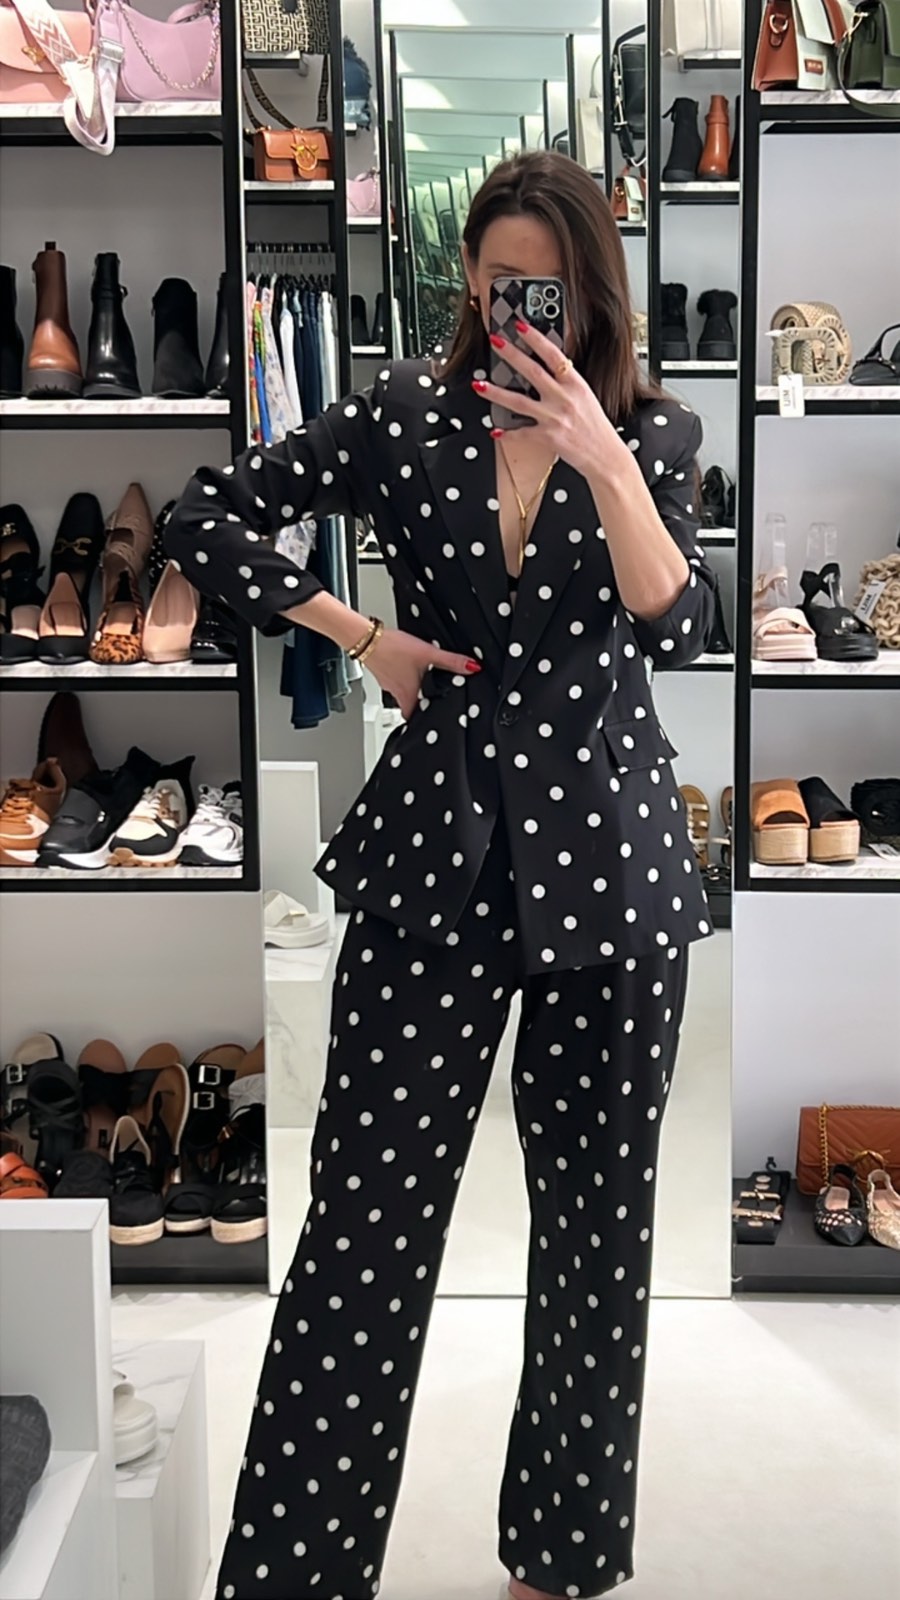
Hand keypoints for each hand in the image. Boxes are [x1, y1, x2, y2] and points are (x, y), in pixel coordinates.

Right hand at [366, 629, 480, 719]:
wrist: (365, 637)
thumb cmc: (392, 649)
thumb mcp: (428, 654)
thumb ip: (451, 661)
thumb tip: (472, 668)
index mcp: (408, 695)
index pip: (415, 719)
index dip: (424, 722)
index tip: (433, 723)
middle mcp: (397, 693)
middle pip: (411, 706)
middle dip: (422, 704)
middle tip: (433, 700)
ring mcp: (388, 683)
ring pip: (403, 692)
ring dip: (413, 689)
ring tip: (424, 681)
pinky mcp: (382, 672)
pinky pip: (395, 680)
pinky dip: (403, 676)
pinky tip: (408, 666)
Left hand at [473, 321, 628, 481]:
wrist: (605, 455)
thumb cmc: (596, 428)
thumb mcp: (586, 397)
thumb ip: (566, 383)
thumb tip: (548, 369)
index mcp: (575, 384)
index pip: (553, 355)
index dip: (535, 339)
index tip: (520, 326)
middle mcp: (564, 398)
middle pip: (532, 371)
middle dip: (511, 355)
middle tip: (495, 342)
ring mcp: (554, 417)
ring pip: (519, 401)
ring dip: (496, 393)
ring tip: (479, 385)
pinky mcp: (548, 437)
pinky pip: (522, 433)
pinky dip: (507, 433)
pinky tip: (495, 430)